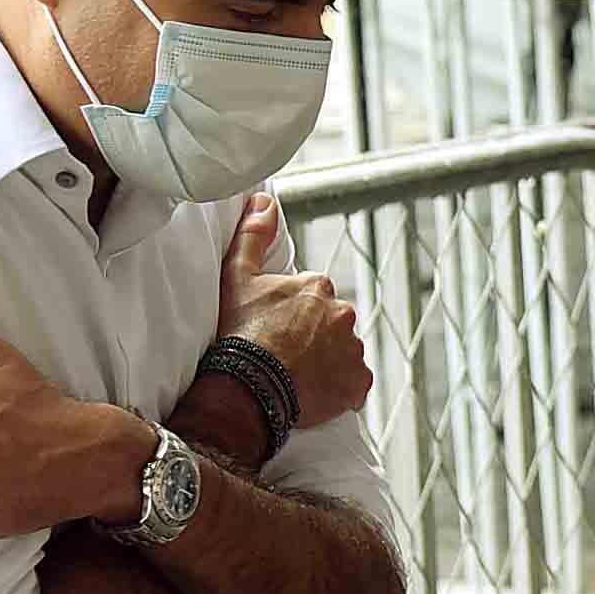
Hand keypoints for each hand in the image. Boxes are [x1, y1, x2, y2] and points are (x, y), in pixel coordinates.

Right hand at [215, 190, 371, 431]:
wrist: (248, 387)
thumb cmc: (239, 332)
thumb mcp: (236, 277)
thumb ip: (252, 235)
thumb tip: (264, 199)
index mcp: (319, 286)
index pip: (311, 298)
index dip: (290, 315)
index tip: (272, 329)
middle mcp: (344, 313)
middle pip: (330, 325)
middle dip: (313, 337)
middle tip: (283, 356)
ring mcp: (353, 350)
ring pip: (343, 354)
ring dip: (326, 363)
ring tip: (295, 377)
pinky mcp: (358, 383)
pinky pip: (353, 385)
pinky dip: (340, 390)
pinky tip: (314, 394)